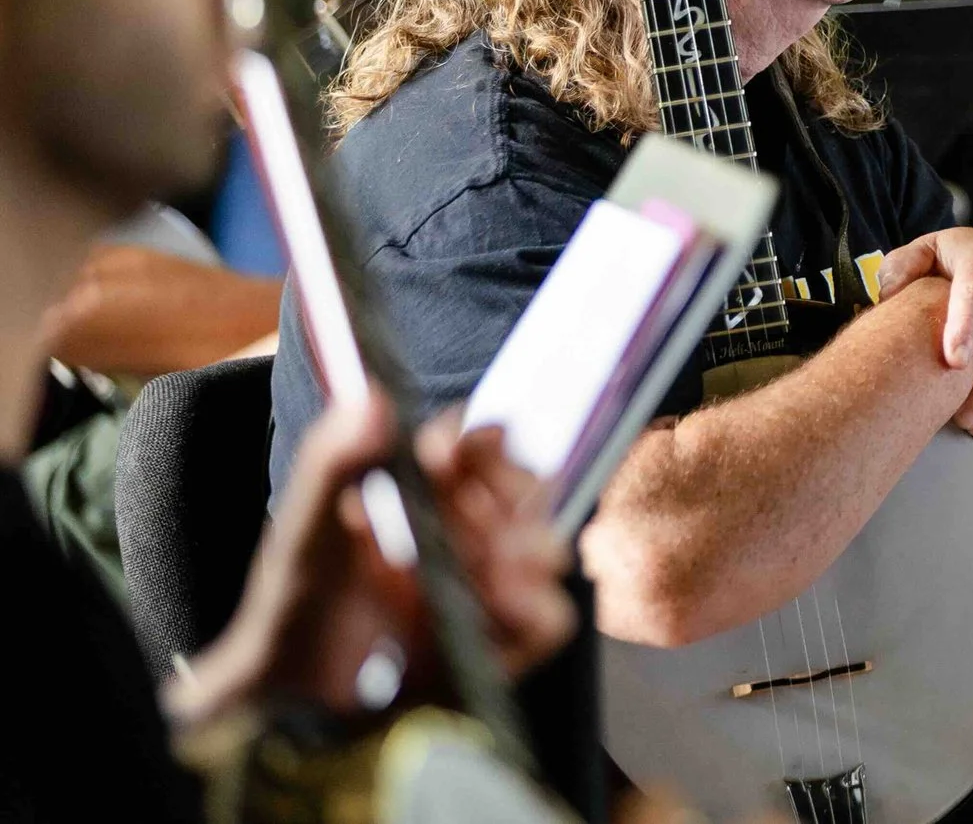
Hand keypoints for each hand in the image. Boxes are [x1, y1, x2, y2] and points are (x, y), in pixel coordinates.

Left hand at [167, 398, 574, 728]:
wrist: (285, 711)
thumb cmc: (289, 615)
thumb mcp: (302, 537)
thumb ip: (330, 466)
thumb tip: (372, 396)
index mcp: (423, 497)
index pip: (475, 445)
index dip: (473, 442)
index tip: (441, 456)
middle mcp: (467, 537)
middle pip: (529, 486)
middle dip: (509, 493)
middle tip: (466, 517)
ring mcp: (489, 593)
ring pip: (548, 548)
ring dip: (524, 550)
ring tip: (486, 569)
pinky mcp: (503, 650)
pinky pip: (550, 620)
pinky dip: (532, 612)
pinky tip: (491, 615)